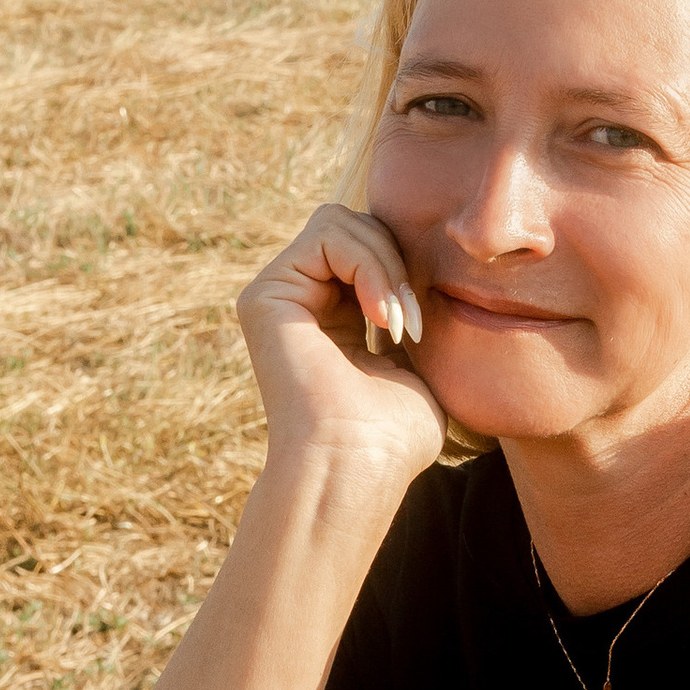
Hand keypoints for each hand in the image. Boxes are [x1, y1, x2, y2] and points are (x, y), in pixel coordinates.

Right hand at [237, 204, 444, 479]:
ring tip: (398, 322)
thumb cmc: (393, 436)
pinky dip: (368, 265)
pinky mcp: (264, 295)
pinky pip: (327, 233)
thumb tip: (425, 272)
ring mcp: (277, 297)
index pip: (369, 246)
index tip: (420, 326)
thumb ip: (409, 313)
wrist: (357, 466)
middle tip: (411, 322)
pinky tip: (380, 316)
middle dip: (396, 260)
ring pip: (341, 222)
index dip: (403, 269)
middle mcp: (297, 302)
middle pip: (355, 225)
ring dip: (386, 264)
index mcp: (330, 316)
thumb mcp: (416, 363)